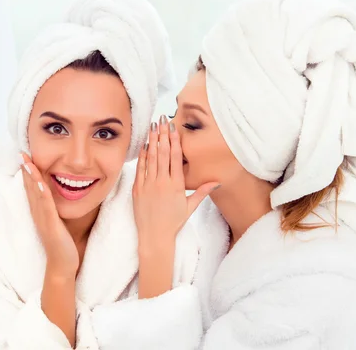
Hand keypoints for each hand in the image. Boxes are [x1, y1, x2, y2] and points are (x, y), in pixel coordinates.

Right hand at [20, 153, 78, 276]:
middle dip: (26, 169)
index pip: (33, 188)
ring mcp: (43, 219)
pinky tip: (39, 181)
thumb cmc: (62, 244)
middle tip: (21, 152)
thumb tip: (59, 198)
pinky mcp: (50, 225)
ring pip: (35, 193)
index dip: (29, 172)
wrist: (63, 265)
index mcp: (41, 211)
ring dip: (30, 177)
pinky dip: (41, 192)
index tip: (25, 156)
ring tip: (26, 160)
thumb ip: (55, 210)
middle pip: (30, 187)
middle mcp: (39, 213)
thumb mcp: (57, 222)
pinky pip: (45, 205)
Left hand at [133, 115, 219, 249]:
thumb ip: (202, 191)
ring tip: (153, 126)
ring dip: (152, 141)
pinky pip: (140, 169)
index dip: (174, 140)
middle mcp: (162, 182)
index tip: (174, 127)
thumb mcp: (190, 207)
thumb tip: (217, 181)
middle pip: (162, 153)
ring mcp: (148, 185)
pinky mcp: (137, 190)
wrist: (154, 237)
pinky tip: (144, 145)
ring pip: (151, 158)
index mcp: (176, 185)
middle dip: (163, 134)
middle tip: (162, 119)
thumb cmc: (173, 223)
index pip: (175, 157)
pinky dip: (142, 156)